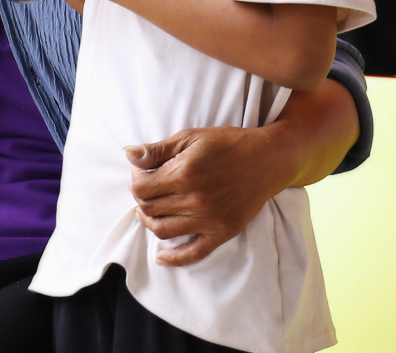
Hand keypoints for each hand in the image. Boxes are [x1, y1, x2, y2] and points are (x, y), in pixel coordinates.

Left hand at [127, 126, 295, 265]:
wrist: (267, 158)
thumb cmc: (227, 143)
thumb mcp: (189, 137)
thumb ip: (157, 150)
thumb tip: (129, 155)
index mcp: (183, 174)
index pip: (141, 189)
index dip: (136, 180)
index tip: (142, 174)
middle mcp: (195, 200)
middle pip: (149, 209)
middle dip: (141, 199)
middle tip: (148, 188)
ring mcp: (209, 220)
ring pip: (163, 231)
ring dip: (150, 221)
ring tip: (149, 211)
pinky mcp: (222, 232)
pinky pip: (193, 252)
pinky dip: (174, 258)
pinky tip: (161, 257)